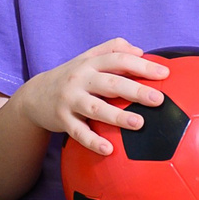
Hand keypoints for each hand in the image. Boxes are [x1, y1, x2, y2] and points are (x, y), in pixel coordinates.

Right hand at [12, 38, 171, 157]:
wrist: (34, 96)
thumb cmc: (71, 77)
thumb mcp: (87, 58)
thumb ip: (113, 49)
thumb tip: (142, 52)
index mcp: (90, 63)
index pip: (118, 59)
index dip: (142, 65)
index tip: (165, 74)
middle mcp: (80, 79)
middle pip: (110, 83)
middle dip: (135, 91)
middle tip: (158, 100)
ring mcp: (70, 100)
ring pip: (95, 108)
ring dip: (117, 116)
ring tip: (138, 123)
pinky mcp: (62, 120)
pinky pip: (78, 133)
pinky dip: (93, 141)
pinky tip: (109, 150)